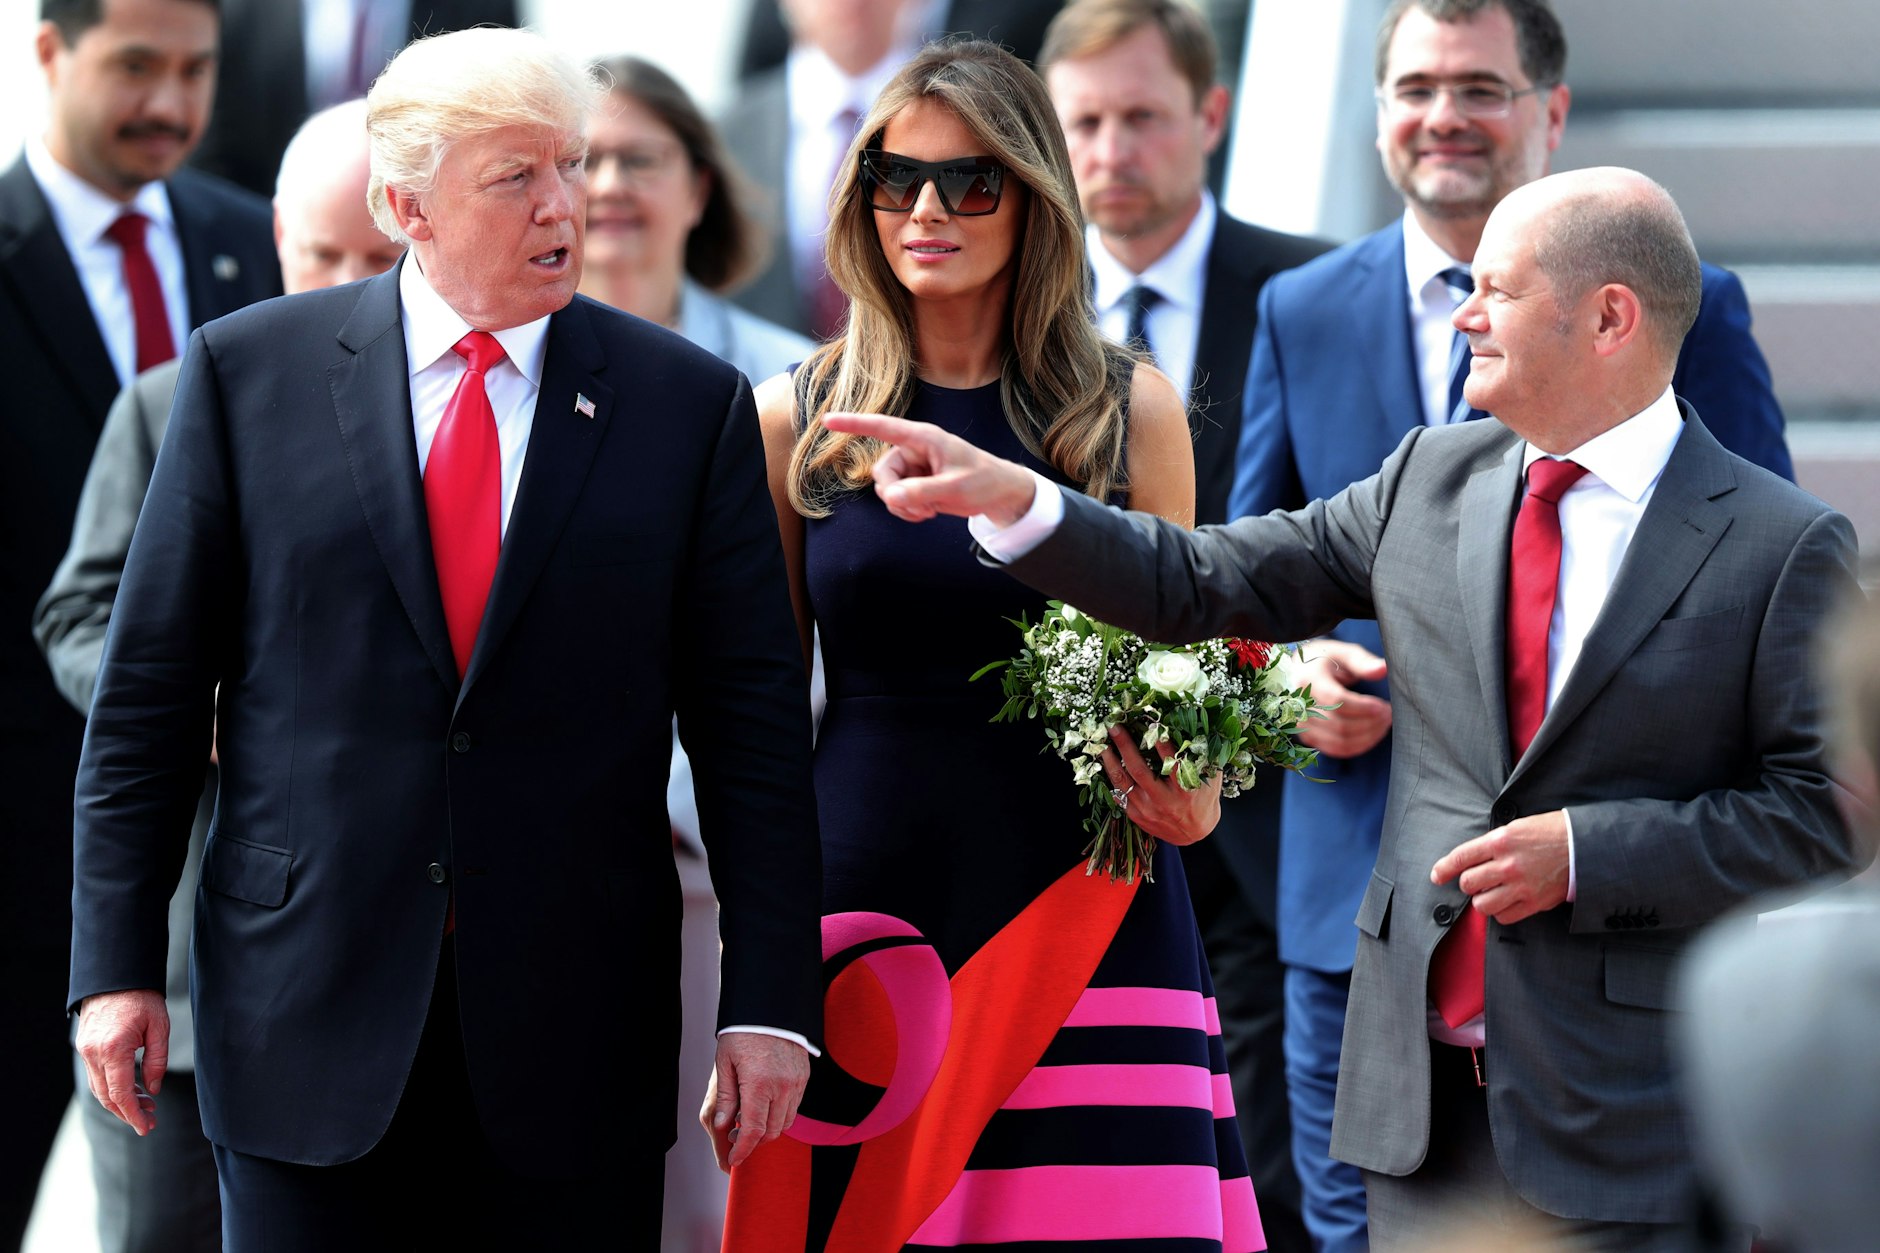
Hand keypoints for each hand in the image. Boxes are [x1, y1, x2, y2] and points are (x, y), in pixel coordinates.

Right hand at [75, 988, 168, 1135]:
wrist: (116, 976)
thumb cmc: (142, 998)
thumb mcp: (159, 1027)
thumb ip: (157, 1061)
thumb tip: (153, 1090)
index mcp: (113, 1049)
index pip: (120, 1093)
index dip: (133, 1114)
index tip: (146, 1127)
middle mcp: (94, 1053)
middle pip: (107, 1096)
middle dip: (128, 1112)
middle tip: (151, 1120)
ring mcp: (86, 1050)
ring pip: (100, 1088)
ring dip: (121, 1100)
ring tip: (147, 1105)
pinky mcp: (85, 1047)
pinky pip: (97, 1075)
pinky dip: (113, 1086)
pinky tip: (133, 1089)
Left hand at [699, 1032, 810, 1171]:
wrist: (770, 1008)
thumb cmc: (743, 1032)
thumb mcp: (725, 1063)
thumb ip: (726, 1097)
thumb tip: (723, 1126)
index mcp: (759, 1084)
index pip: (753, 1131)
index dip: (744, 1150)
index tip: (735, 1160)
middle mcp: (782, 1087)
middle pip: (771, 1131)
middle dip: (754, 1141)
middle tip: (738, 1136)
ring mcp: (796, 1082)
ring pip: (785, 1122)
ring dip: (768, 1128)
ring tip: (750, 1120)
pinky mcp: (803, 1077)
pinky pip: (794, 1107)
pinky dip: (780, 1114)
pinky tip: (765, 1106)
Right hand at [820, 413, 1036, 525]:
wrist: (997, 493)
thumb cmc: (982, 481)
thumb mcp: (955, 488)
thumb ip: (922, 492)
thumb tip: (890, 497)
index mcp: (923, 438)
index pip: (883, 427)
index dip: (854, 424)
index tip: (827, 420)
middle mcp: (913, 450)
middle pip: (881, 473)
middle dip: (895, 495)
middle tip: (920, 507)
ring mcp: (912, 468)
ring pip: (885, 489)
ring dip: (903, 506)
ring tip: (929, 510)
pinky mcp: (913, 484)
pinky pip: (894, 500)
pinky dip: (906, 511)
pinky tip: (926, 513)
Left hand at [1100, 726, 1222, 846]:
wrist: (1194, 833)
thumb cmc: (1202, 800)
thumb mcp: (1210, 780)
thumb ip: (1202, 758)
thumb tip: (1195, 729)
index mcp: (1185, 790)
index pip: (1172, 763)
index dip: (1161, 743)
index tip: (1152, 723)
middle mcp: (1164, 801)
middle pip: (1139, 770)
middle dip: (1125, 746)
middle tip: (1115, 727)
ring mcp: (1148, 809)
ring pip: (1123, 783)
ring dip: (1110, 761)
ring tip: (1101, 744)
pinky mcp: (1137, 816)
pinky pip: (1119, 795)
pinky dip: (1112, 778)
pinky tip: (1106, 764)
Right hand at [1293, 640, 1390, 757]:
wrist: (1299, 672)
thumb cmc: (1326, 660)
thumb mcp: (1343, 653)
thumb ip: (1363, 662)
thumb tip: (1383, 670)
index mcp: (1308, 680)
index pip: (1337, 701)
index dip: (1363, 708)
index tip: (1383, 706)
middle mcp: (1301, 706)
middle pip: (1341, 725)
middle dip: (1371, 722)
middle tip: (1389, 713)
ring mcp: (1303, 725)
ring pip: (1340, 742)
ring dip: (1368, 736)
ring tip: (1383, 723)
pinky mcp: (1309, 737)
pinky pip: (1337, 750)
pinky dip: (1359, 746)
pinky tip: (1372, 734)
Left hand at [1429, 810, 1569, 924]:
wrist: (1584, 846)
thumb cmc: (1550, 832)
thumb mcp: (1518, 827)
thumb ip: (1493, 843)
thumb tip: (1471, 859)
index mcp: (1501, 840)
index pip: (1461, 856)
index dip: (1444, 868)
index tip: (1437, 876)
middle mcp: (1508, 864)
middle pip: (1468, 883)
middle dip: (1468, 884)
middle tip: (1476, 881)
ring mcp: (1521, 885)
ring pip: (1482, 904)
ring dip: (1482, 900)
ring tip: (1491, 893)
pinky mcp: (1533, 902)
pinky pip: (1504, 917)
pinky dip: (1500, 912)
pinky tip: (1506, 902)